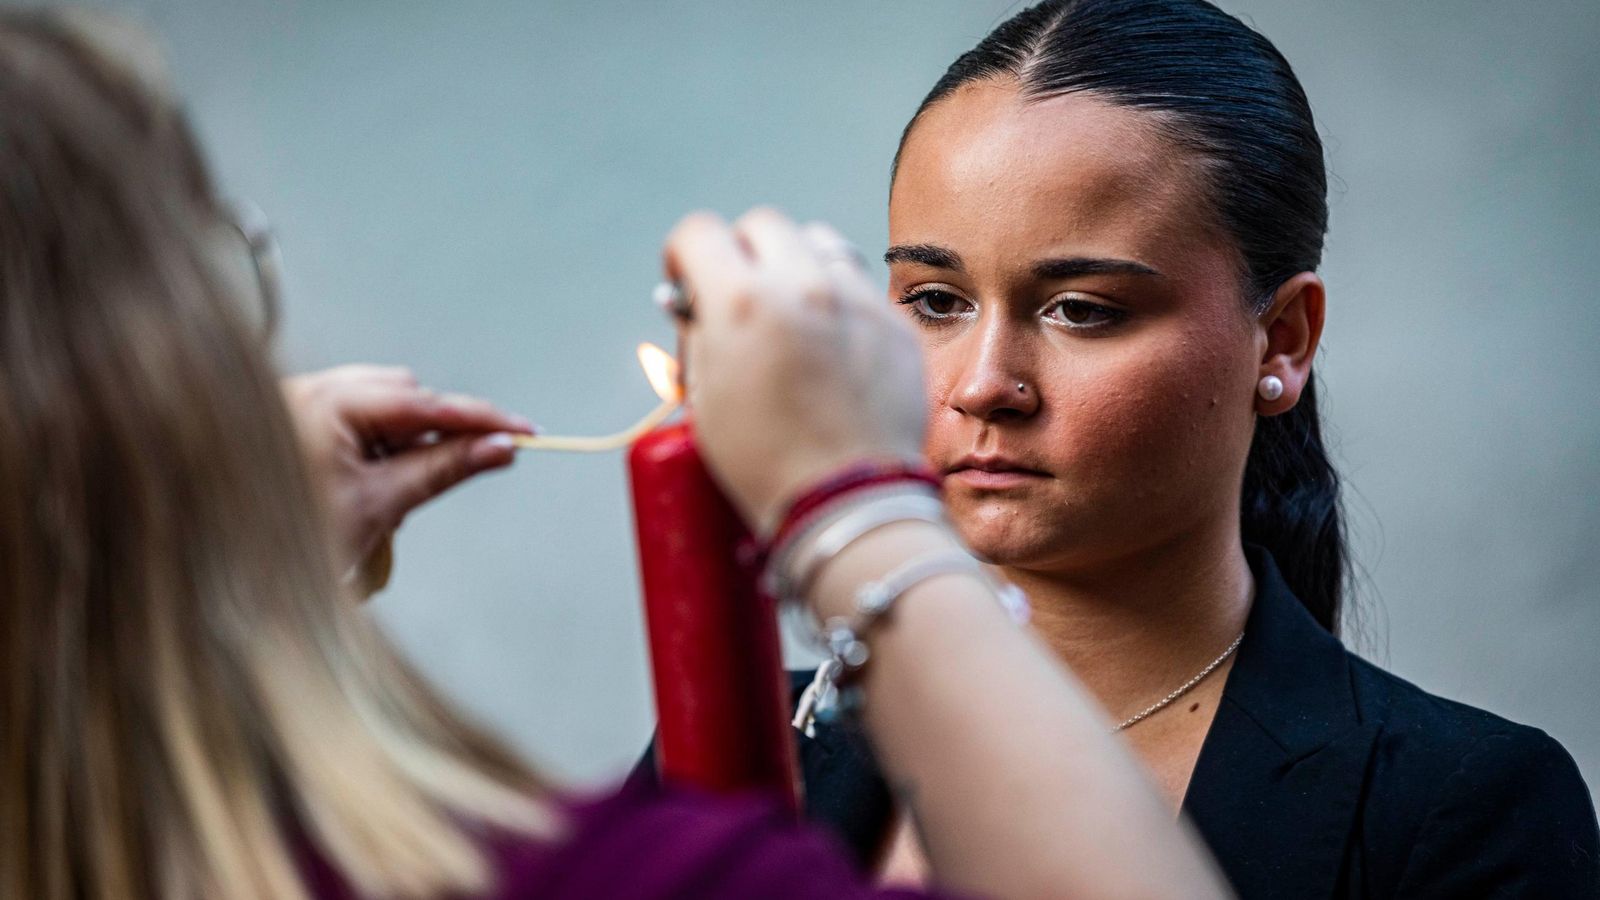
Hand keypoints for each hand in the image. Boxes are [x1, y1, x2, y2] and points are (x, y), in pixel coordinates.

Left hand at [282, 365, 533, 588]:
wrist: (228, 571)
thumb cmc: (289, 538)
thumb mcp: (381, 503)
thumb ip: (445, 468)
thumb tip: (501, 448)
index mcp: (322, 403)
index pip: (423, 402)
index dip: (479, 418)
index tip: (523, 432)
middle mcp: (305, 390)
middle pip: (404, 394)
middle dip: (439, 429)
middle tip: (477, 460)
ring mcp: (297, 403)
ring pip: (382, 404)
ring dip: (408, 438)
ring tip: (401, 487)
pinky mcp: (295, 422)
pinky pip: (356, 417)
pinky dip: (380, 443)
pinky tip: (378, 477)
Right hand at [662, 208, 925, 533]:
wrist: (848, 501)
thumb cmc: (765, 462)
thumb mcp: (706, 398)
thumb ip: (698, 336)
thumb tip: (691, 301)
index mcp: (741, 302)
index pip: (699, 232)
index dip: (684, 257)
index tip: (688, 282)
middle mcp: (802, 286)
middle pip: (763, 226)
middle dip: (743, 253)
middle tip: (740, 296)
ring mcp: (856, 300)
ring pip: (819, 243)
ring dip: (797, 264)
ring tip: (790, 313)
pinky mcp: (894, 323)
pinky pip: (860, 285)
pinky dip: (838, 300)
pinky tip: (831, 344)